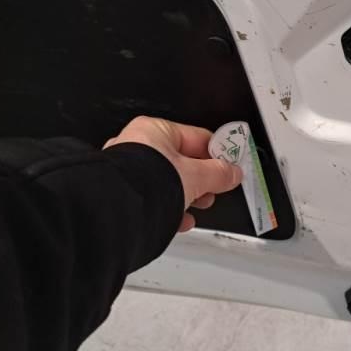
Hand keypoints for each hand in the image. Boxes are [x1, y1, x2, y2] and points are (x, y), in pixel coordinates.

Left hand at [104, 116, 242, 231]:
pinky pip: (152, 197)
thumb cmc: (148, 184)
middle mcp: (137, 145)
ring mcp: (127, 170)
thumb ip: (219, 174)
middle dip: (202, 179)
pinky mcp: (123, 193)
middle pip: (182, 160)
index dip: (217, 153)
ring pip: (167, 181)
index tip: (230, 165)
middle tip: (215, 188)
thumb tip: (233, 173)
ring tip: (199, 205)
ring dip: (187, 195)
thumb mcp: (196, 177)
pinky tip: (181, 219)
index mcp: (154, 131)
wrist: (118, 214)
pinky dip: (169, 207)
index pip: (197, 137)